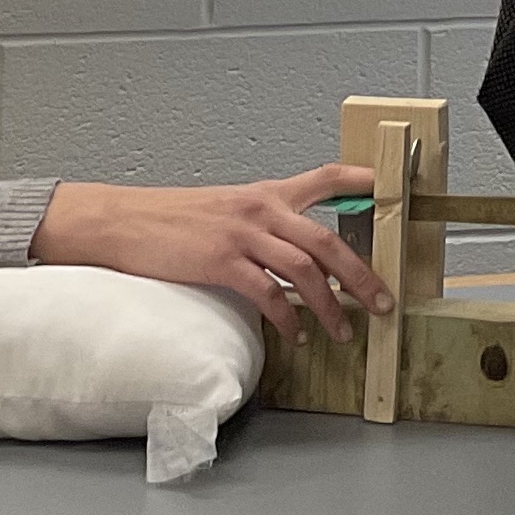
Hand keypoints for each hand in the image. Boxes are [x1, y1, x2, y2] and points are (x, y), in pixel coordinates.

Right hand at [31, 163, 395, 342]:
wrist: (121, 221)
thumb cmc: (170, 220)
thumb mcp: (225, 210)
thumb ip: (263, 225)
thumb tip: (298, 255)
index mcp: (265, 193)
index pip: (325, 178)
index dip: (363, 182)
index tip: (393, 188)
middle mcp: (260, 208)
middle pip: (328, 239)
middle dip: (362, 275)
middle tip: (382, 302)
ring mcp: (241, 234)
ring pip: (305, 270)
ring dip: (330, 306)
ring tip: (343, 332)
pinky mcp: (220, 261)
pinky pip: (268, 294)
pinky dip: (288, 319)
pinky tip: (295, 336)